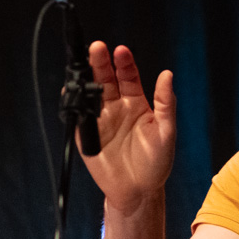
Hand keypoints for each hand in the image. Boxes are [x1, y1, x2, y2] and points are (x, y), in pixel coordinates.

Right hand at [81, 42, 175, 212]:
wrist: (138, 191)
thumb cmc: (157, 162)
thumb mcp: (166, 132)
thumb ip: (166, 104)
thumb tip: (167, 75)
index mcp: (136, 102)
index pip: (128, 76)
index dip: (124, 62)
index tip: (121, 51)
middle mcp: (116, 106)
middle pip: (105, 78)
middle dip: (100, 62)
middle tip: (97, 48)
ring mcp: (99, 119)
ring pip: (89, 92)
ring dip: (85, 78)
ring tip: (83, 66)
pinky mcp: (86, 133)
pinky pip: (77, 115)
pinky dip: (72, 102)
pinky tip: (71, 91)